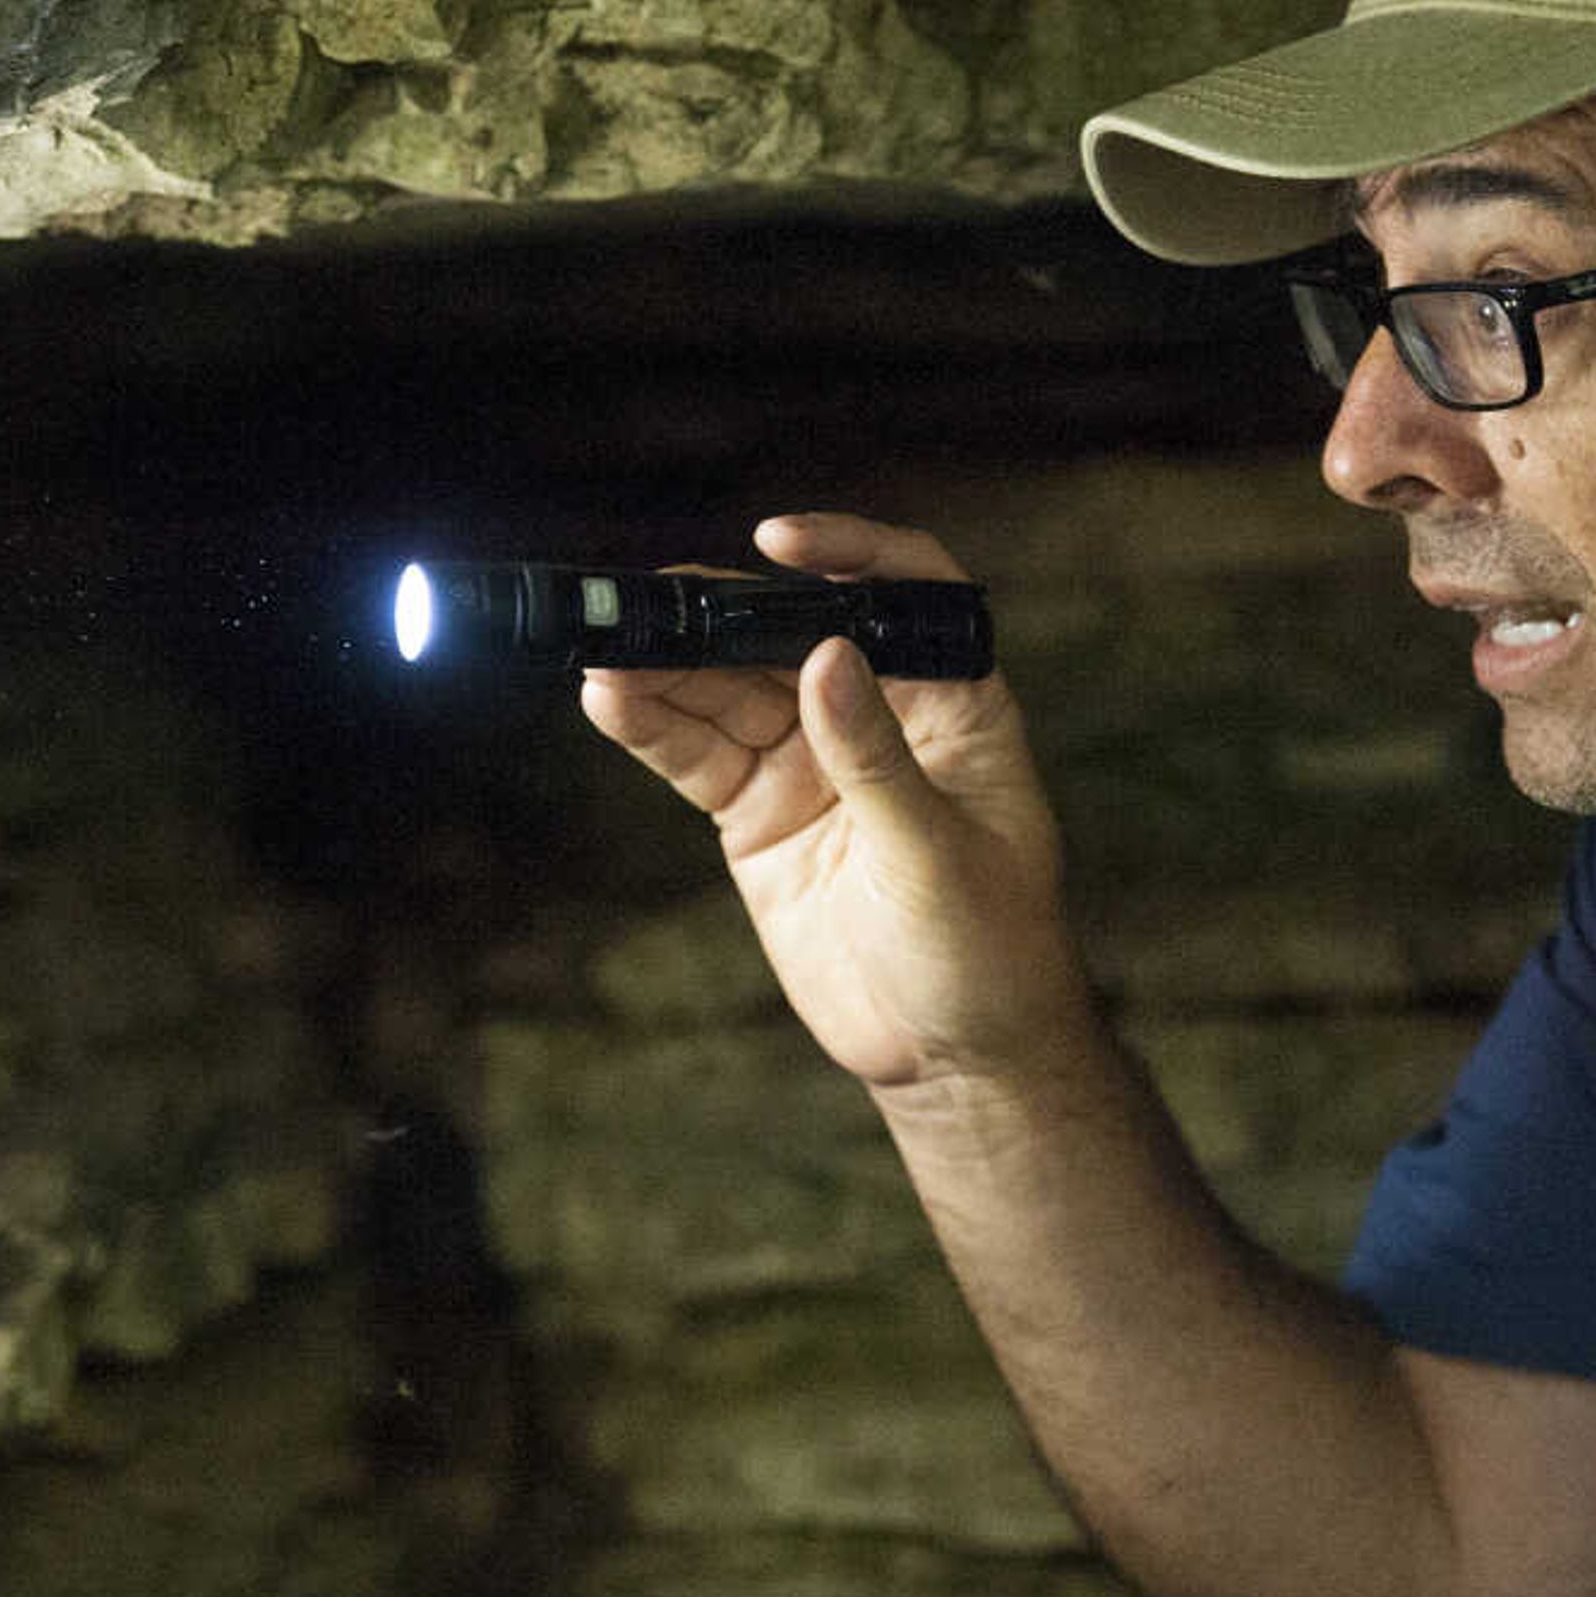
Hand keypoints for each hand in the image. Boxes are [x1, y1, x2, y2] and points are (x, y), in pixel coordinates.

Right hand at [581, 512, 1091, 1091]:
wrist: (954, 1056)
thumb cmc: (990, 950)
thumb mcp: (939, 854)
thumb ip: (875, 757)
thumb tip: (828, 657)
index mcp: (953, 704)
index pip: (906, 595)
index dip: (848, 554)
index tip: (779, 541)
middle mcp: (877, 715)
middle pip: (791, 635)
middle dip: (722, 612)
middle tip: (649, 598)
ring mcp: (811, 762)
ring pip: (730, 690)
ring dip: (669, 667)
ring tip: (606, 648)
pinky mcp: (760, 812)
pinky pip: (698, 754)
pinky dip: (653, 727)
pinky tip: (610, 699)